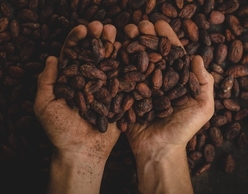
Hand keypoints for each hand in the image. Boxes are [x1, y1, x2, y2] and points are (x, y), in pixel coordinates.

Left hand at [34, 25, 119, 193]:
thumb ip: (46, 82)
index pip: (73, 55)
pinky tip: (130, 53)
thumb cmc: (60, 131)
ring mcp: (104, 88)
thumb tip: (52, 58)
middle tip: (104, 27)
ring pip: (109, 64)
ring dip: (113, 48)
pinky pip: (122, 80)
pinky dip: (126, 66)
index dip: (77, 40)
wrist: (82, 151)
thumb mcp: (45, 106)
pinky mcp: (117, 98)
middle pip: (93, 56)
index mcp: (70, 81)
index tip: (83, 29)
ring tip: (118, 34)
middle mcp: (88, 82)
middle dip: (98, 40)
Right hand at [125, 22, 213, 193]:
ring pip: (135, 61)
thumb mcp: (202, 107)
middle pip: (151, 53)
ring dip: (130, 45)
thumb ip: (204, 82)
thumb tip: (198, 57)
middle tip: (137, 25)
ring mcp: (141, 87)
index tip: (158, 24)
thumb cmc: (182, 130)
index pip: (171, 54)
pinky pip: (123, 77)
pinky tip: (113, 49)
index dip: (166, 37)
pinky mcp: (128, 95)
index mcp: (175, 80)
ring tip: (124, 32)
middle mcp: (158, 80)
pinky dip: (118, 62)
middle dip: (145, 37)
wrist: (159, 149)